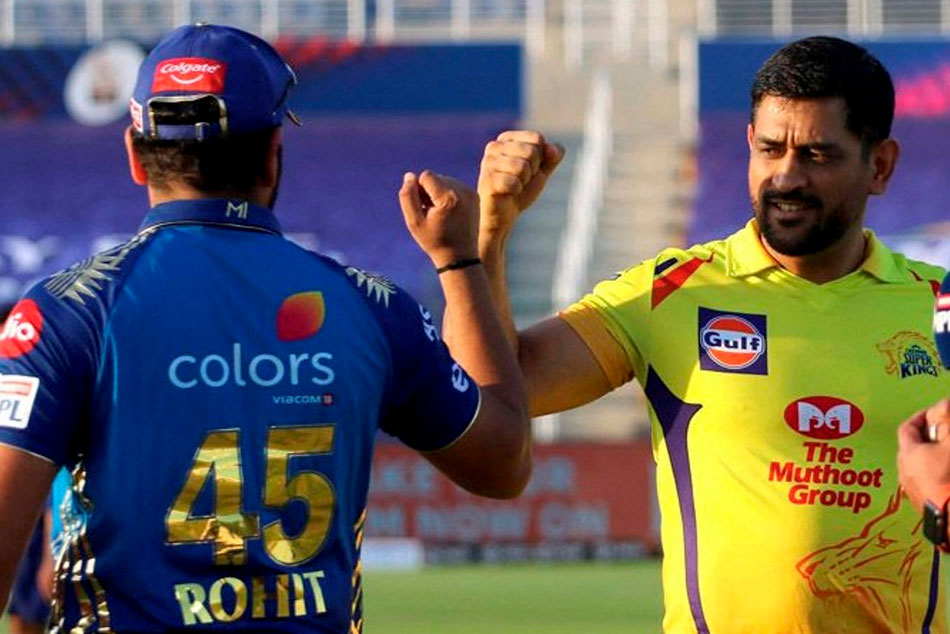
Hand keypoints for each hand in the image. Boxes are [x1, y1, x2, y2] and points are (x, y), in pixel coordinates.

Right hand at [399, 170, 478, 267]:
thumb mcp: (414, 222)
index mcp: (448, 198)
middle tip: (430, 212)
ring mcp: (471, 193)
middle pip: (436, 177)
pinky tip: (448, 212)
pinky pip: (455, 186)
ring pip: (445, 180)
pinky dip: (448, 195)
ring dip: (438, 193)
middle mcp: (463, 191)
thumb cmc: (435, 241)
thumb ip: (408, 197)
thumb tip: (409, 175)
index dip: (419, 190)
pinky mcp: (475, 196)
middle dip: (429, 191)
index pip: (426, 176)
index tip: (422, 208)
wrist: (460, 257)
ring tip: (439, 213)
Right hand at [477, 130, 563, 248]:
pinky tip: (507, 194)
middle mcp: (494, 146)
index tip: (529, 169)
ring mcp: (487, 163)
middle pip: (531, 151)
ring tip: (514, 187)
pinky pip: (513, 183)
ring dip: (524, 182)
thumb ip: (553, 155)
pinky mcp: (486, 180)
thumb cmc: (521, 188)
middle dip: (532, 171)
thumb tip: (552, 150)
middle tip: (521, 180)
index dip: (540, 158)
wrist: (504, 215)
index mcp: (506, 138)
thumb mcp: (542, 169)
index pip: (537, 138)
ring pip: (522, 167)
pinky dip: (516, 191)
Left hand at [897, 399, 949, 513]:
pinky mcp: (923, 505)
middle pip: (912, 446)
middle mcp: (904, 472)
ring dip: (933, 457)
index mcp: (908, 453)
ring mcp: (912, 490)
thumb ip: (947, 421)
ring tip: (948, 454)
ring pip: (920, 466)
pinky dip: (936, 474)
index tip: (937, 413)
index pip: (907, 427)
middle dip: (930, 437)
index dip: (922, 417)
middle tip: (946, 433)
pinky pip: (926, 482)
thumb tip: (944, 404)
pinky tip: (948, 477)